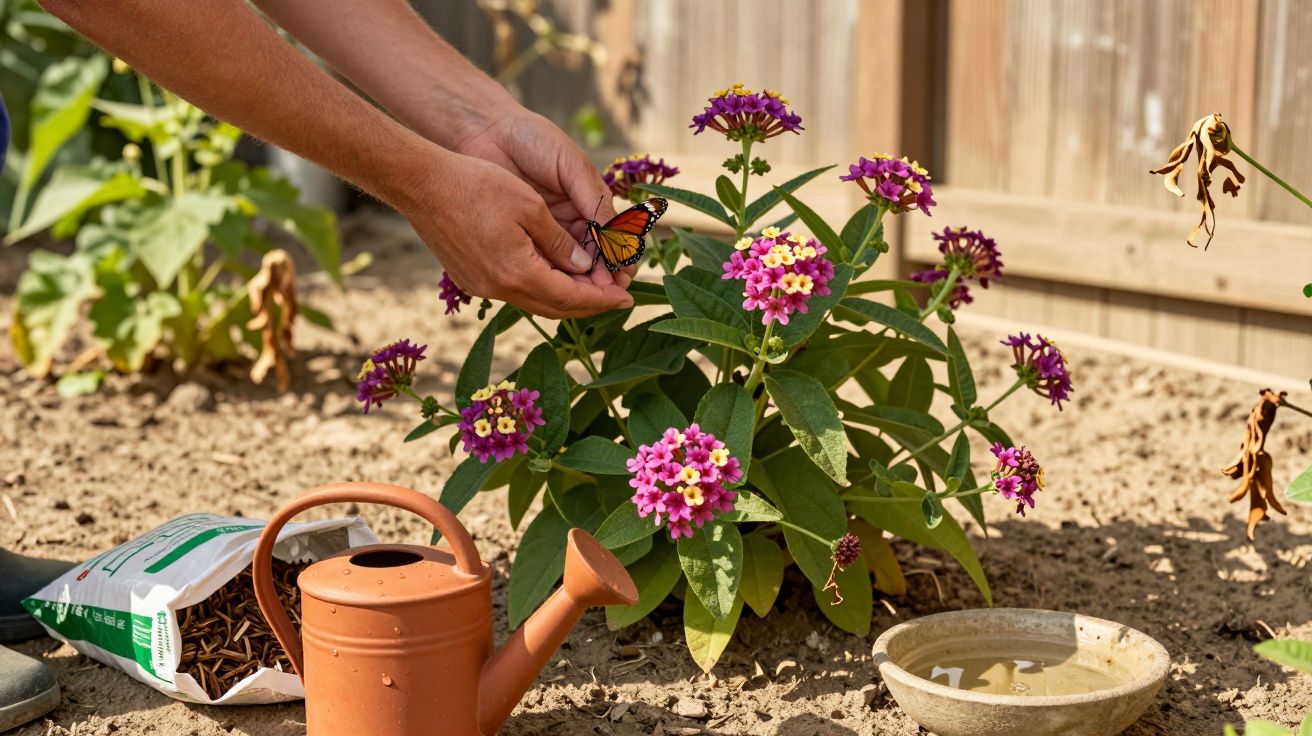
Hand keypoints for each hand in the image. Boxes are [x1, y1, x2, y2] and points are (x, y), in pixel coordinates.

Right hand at [397, 146, 632, 318]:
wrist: (419, 183)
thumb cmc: (475, 185)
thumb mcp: (528, 206)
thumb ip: (559, 242)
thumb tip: (582, 266)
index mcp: (517, 272)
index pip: (571, 297)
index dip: (602, 298)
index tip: (627, 296)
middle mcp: (498, 288)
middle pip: (555, 307)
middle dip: (589, 304)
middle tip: (616, 297)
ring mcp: (481, 285)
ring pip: (534, 302)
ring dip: (565, 297)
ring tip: (591, 288)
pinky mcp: (470, 276)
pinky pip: (515, 291)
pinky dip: (541, 288)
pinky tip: (554, 276)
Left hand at [453, 109, 633, 288]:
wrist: (486, 130)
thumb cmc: (533, 139)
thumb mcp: (571, 166)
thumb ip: (593, 199)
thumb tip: (616, 237)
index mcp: (589, 201)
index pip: (611, 238)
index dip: (618, 259)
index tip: (622, 276)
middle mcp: (570, 220)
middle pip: (592, 257)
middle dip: (601, 277)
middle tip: (606, 294)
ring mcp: (546, 229)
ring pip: (568, 264)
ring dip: (578, 281)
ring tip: (586, 296)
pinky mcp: (520, 235)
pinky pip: (540, 260)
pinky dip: (551, 274)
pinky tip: (557, 286)